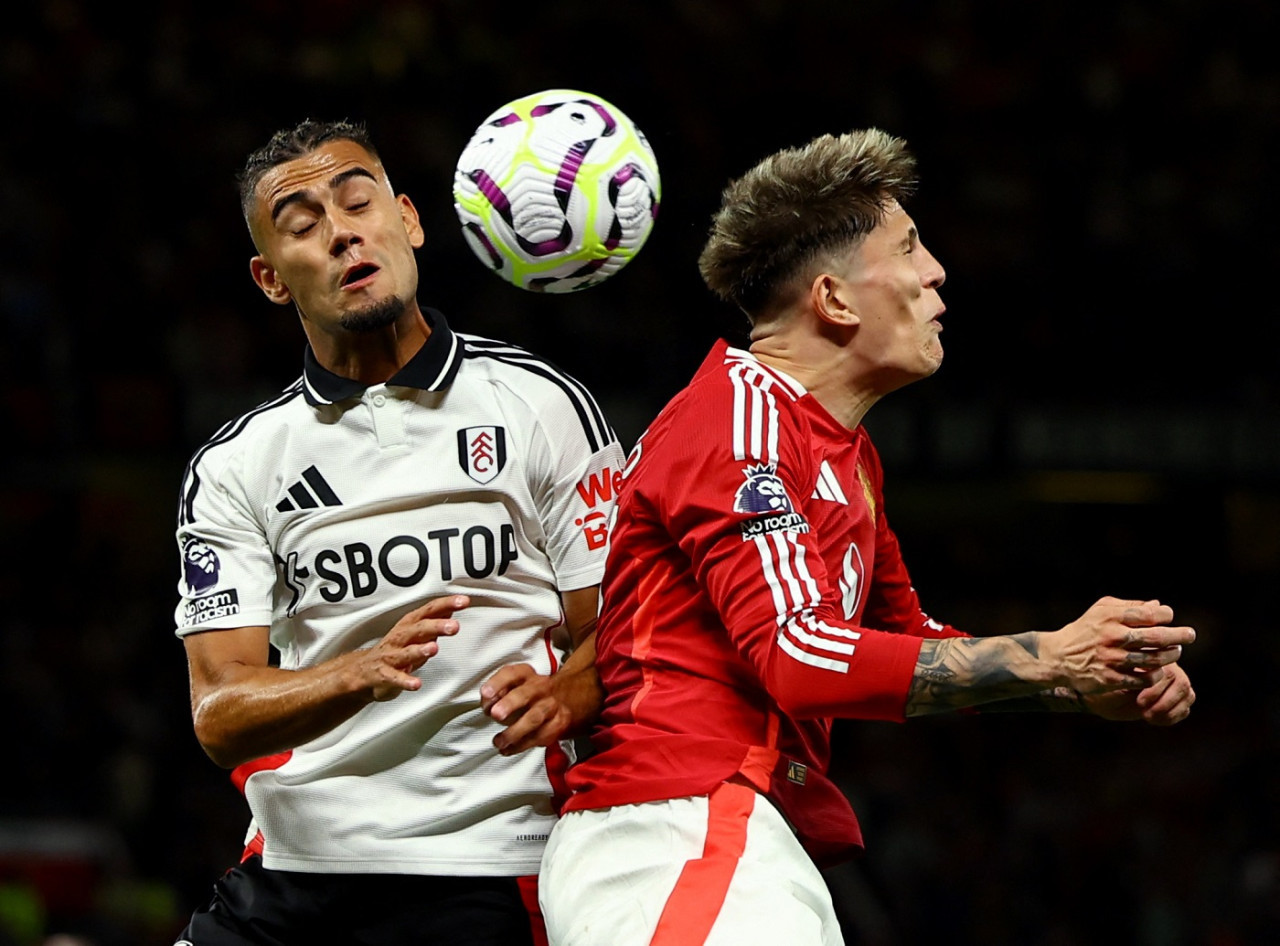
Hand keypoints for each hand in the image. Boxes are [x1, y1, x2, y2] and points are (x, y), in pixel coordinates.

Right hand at [344, 595, 467, 701]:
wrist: (364, 670)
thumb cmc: (396, 649)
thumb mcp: (417, 631)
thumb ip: (436, 620)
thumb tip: (455, 605)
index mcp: (410, 625)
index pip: (430, 610)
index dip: (446, 604)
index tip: (463, 601)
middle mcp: (400, 637)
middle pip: (419, 629)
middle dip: (436, 626)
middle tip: (454, 626)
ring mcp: (391, 656)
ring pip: (406, 652)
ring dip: (420, 650)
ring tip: (433, 649)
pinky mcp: (385, 675)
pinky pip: (395, 678)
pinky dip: (405, 681)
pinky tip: (416, 684)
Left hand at [480, 660, 601, 755]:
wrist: (566, 697)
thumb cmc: (531, 693)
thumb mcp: (516, 684)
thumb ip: (499, 691)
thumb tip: (487, 703)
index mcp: (526, 675)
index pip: (512, 673)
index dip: (498, 682)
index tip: (485, 693)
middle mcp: (540, 687)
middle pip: (526, 694)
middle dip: (510, 704)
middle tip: (496, 714)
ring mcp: (551, 705)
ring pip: (534, 718)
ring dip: (514, 732)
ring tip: (499, 741)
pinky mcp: (558, 723)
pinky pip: (540, 736)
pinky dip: (522, 745)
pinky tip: (509, 749)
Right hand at [1045, 597, 1194, 694]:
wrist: (1059, 657)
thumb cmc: (1085, 630)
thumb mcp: (1100, 610)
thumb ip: (1129, 606)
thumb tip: (1158, 605)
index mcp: (1110, 618)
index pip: (1149, 614)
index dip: (1166, 615)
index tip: (1169, 617)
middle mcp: (1112, 637)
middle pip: (1157, 637)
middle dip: (1179, 636)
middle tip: (1190, 635)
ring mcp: (1112, 660)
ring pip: (1154, 660)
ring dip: (1170, 657)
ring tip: (1176, 653)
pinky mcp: (1111, 679)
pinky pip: (1143, 679)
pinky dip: (1156, 676)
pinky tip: (1159, 671)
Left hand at [1083, 662, 1195, 724]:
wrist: (1097, 695)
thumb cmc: (1101, 682)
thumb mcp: (1111, 679)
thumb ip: (1129, 676)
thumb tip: (1144, 676)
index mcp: (1152, 655)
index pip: (1168, 671)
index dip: (1157, 689)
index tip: (1139, 701)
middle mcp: (1166, 666)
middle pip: (1181, 682)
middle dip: (1163, 701)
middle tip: (1142, 708)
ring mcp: (1172, 683)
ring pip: (1187, 694)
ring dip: (1168, 709)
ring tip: (1147, 715)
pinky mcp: (1174, 700)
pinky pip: (1185, 708)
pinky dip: (1171, 716)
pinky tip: (1153, 719)